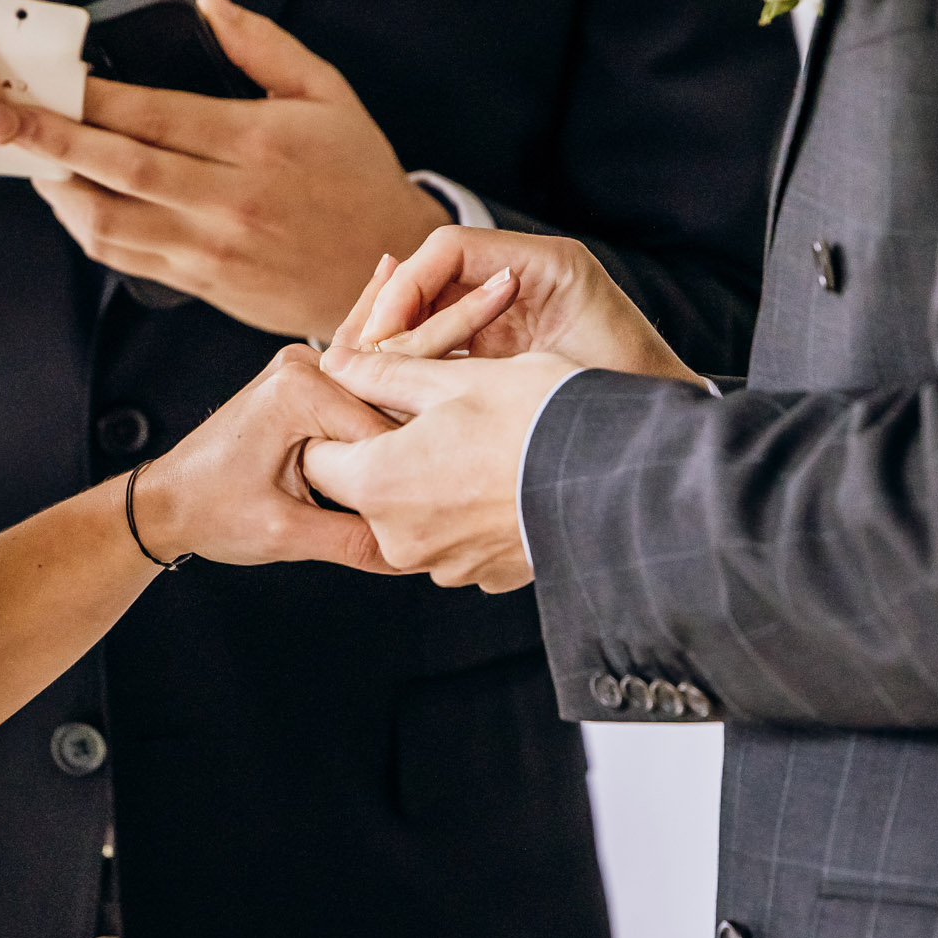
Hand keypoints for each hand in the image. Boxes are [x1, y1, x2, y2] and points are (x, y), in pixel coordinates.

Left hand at [13, 0, 454, 338]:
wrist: (388, 266)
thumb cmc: (358, 175)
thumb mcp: (330, 95)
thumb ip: (265, 47)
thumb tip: (209, 5)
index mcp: (261, 145)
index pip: (156, 116)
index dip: (94, 95)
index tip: (50, 73)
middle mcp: (231, 201)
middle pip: (120, 168)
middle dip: (51, 138)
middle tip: (3, 111)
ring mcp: (213, 250)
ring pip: (111, 222)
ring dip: (59, 189)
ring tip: (31, 156)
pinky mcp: (204, 284)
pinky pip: (125, 259)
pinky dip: (86, 229)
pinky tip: (70, 199)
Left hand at [129, 345, 399, 572]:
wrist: (167, 502)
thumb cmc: (210, 511)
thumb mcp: (286, 535)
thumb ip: (354, 540)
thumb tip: (416, 552)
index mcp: (300, 388)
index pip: (385, 432)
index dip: (405, 479)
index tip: (423, 517)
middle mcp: (306, 364)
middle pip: (386, 416)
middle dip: (398, 465)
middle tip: (417, 514)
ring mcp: (306, 369)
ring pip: (377, 415)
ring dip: (387, 456)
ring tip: (398, 499)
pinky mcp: (307, 384)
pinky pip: (358, 413)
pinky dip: (369, 448)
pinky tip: (377, 480)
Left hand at [302, 350, 583, 590]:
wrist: (619, 476)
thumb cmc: (535, 415)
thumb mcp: (454, 379)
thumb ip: (382, 373)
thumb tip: (335, 361)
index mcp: (379, 483)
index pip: (319, 458)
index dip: (340, 424)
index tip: (373, 401)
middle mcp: (401, 538)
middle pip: (365, 490)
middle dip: (387, 454)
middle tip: (435, 415)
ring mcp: (445, 565)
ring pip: (411, 516)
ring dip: (429, 484)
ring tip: (477, 444)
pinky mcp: (484, 576)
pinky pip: (455, 540)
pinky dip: (467, 513)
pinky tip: (501, 480)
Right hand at [339, 225, 705, 384]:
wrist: (660, 448)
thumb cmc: (624, 406)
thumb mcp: (552, 380)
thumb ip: (479, 364)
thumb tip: (385, 357)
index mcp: (545, 265)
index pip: (451, 248)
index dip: (406, 288)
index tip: (379, 338)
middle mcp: (523, 276)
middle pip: (431, 277)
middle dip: (389, 319)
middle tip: (355, 367)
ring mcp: (509, 310)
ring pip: (428, 311)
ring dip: (395, 347)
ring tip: (367, 387)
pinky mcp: (499, 345)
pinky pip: (441, 343)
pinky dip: (414, 368)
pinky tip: (390, 401)